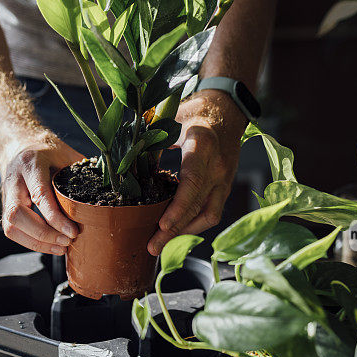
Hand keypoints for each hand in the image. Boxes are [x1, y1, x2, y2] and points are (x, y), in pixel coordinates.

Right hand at [0, 133, 84, 254]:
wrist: (21, 146)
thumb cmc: (49, 152)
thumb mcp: (67, 155)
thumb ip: (81, 172)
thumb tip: (107, 191)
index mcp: (31, 164)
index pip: (40, 194)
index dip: (55, 218)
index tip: (72, 232)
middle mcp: (14, 180)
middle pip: (17, 214)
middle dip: (43, 234)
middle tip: (66, 242)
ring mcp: (6, 195)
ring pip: (10, 226)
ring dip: (36, 243)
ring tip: (60, 248)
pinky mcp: (6, 208)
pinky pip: (12, 231)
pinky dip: (31, 243)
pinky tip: (50, 246)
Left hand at [147, 90, 245, 255]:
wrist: (227, 110)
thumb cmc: (194, 112)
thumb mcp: (169, 118)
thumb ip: (150, 142)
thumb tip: (129, 167)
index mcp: (202, 144)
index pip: (192, 181)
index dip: (178, 207)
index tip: (162, 225)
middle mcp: (218, 165)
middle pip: (198, 206)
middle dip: (175, 230)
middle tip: (152, 246)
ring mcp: (225, 178)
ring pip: (208, 215)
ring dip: (185, 232)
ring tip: (161, 244)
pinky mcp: (226, 186)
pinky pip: (212, 211)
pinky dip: (194, 224)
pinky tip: (176, 231)